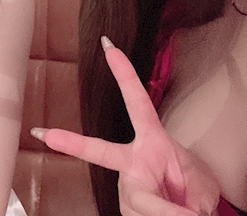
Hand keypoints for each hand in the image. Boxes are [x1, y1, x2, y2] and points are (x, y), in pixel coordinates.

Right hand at [33, 39, 219, 215]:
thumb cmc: (194, 193)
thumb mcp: (201, 189)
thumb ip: (189, 199)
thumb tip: (178, 213)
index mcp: (152, 142)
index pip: (138, 103)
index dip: (124, 74)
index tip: (108, 47)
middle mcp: (133, 162)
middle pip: (102, 151)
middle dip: (73, 143)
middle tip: (45, 134)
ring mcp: (126, 189)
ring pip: (140, 203)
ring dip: (168, 211)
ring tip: (185, 211)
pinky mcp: (125, 209)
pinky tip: (170, 214)